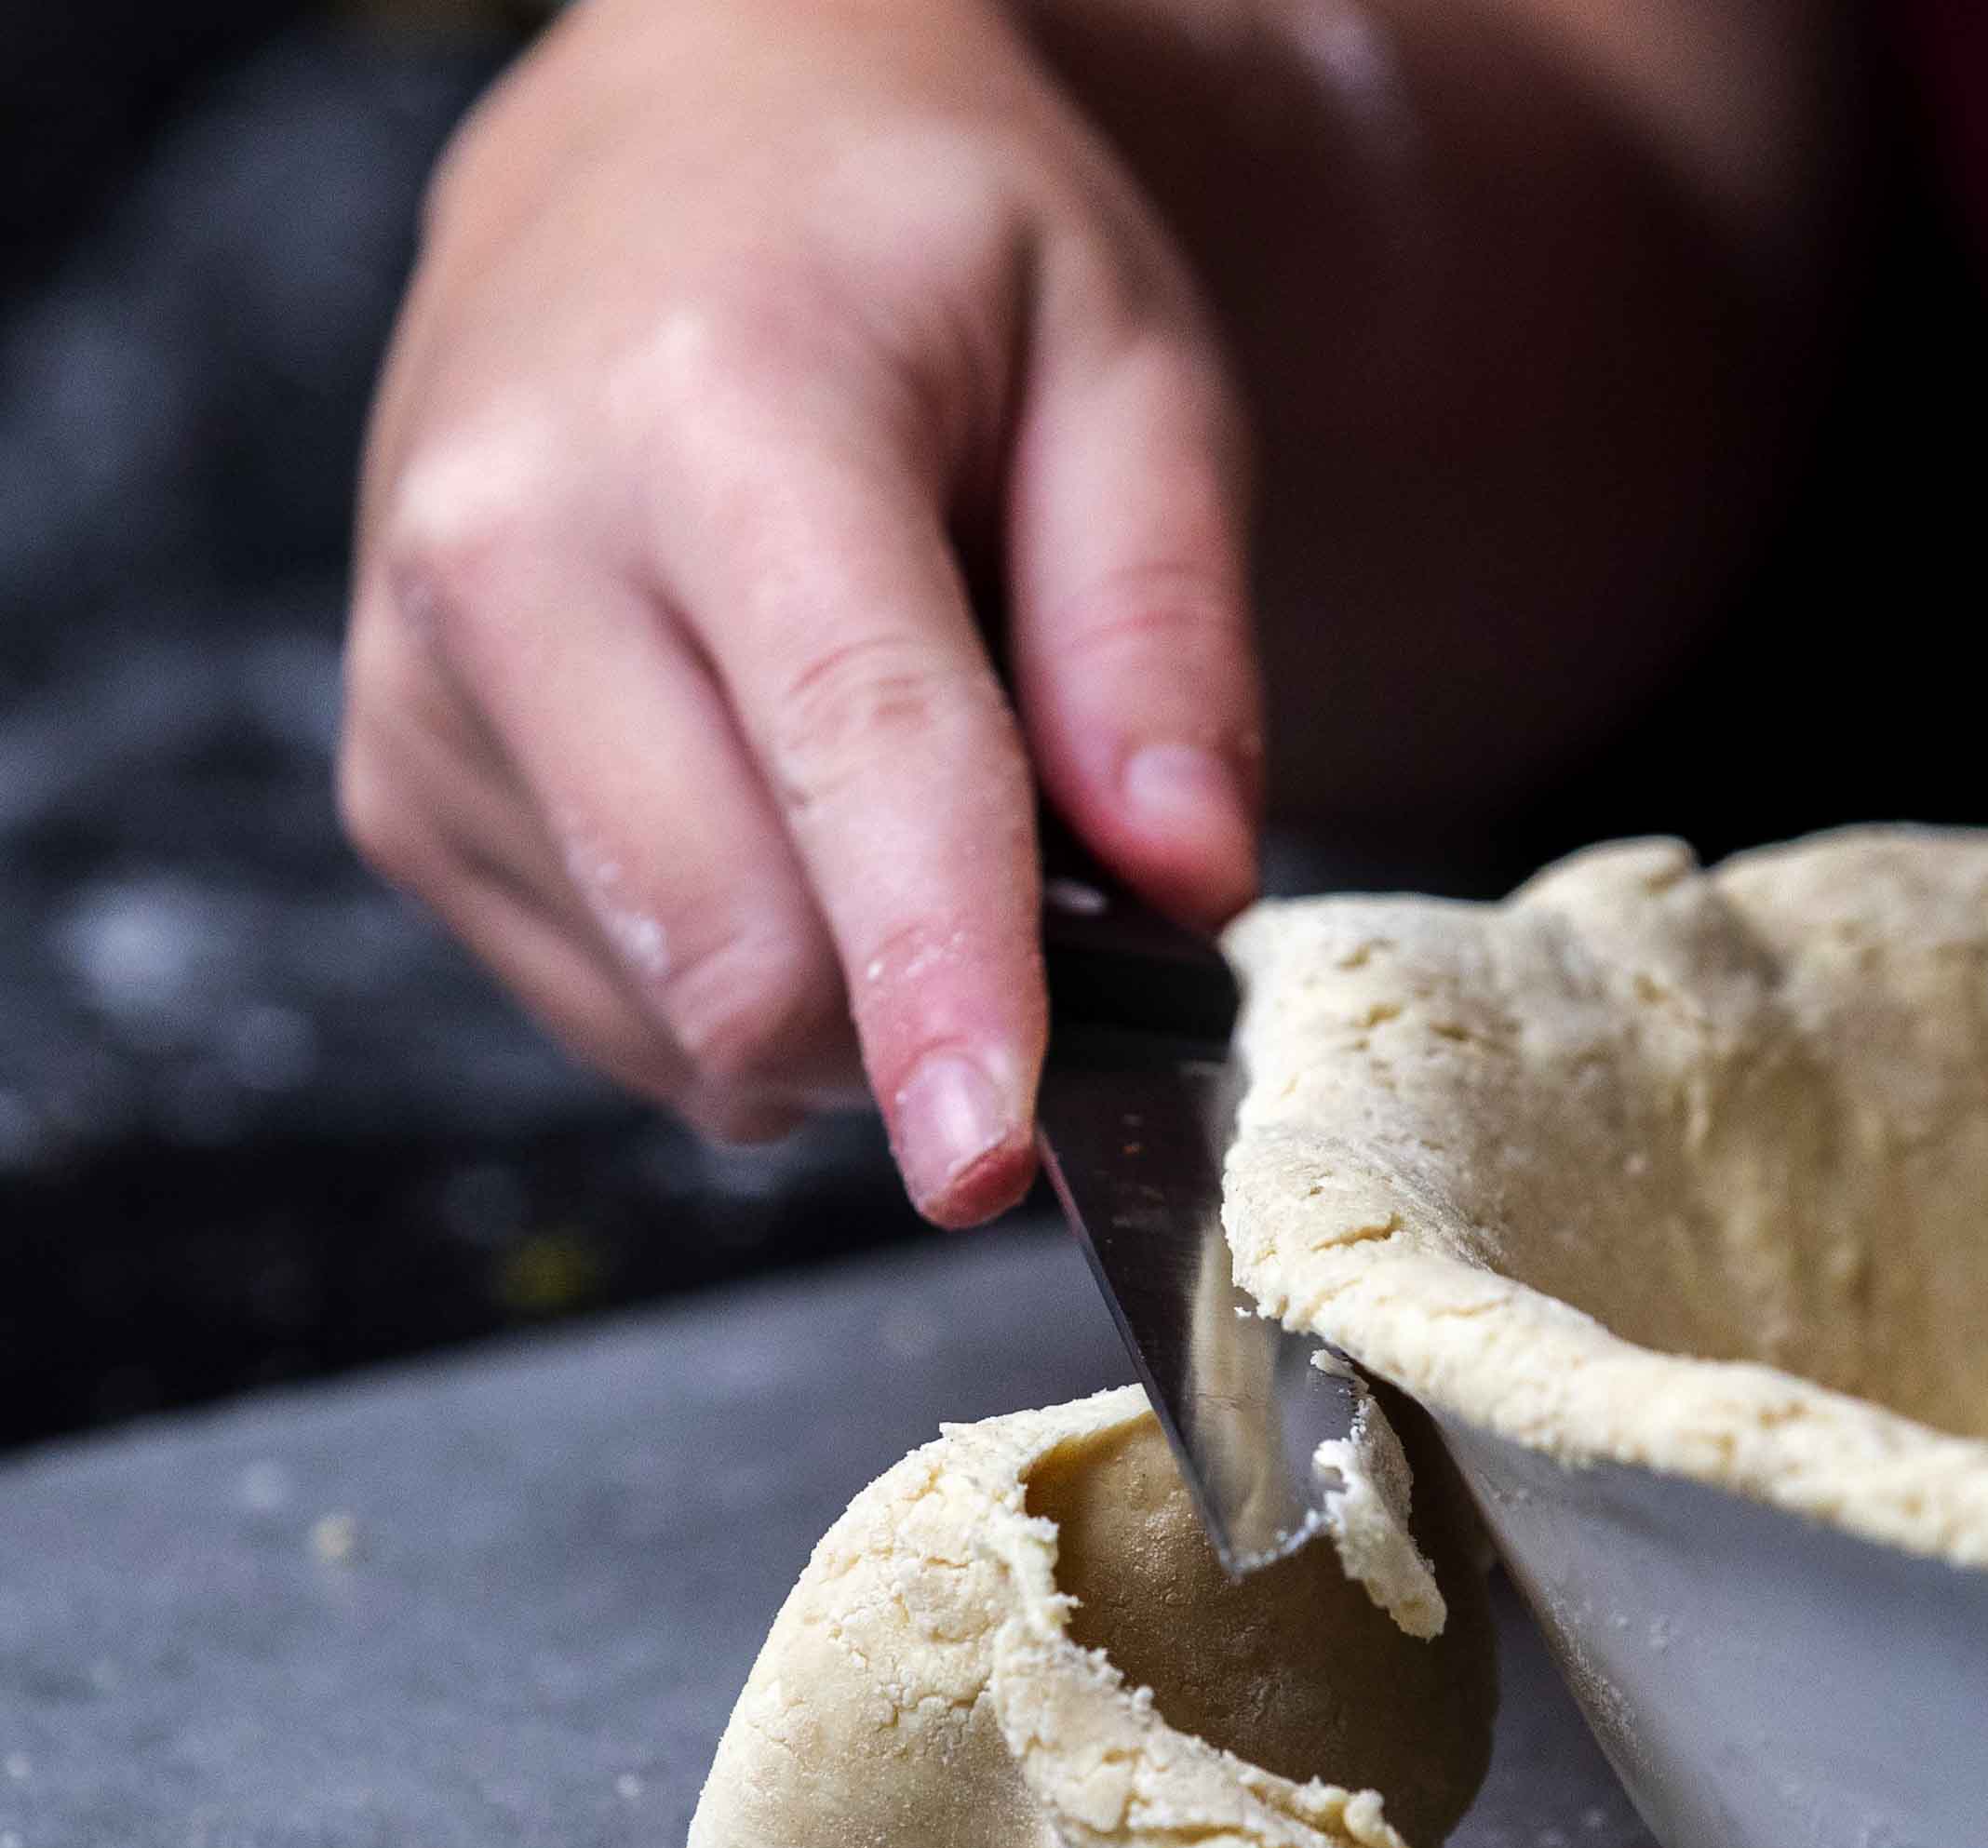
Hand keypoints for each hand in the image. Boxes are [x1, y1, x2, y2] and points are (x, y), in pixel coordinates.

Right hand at [340, 0, 1259, 1225]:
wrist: (674, 152)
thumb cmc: (920, 246)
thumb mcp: (1127, 358)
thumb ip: (1162, 628)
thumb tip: (1187, 883)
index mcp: (715, 419)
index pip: (851, 756)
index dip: (938, 984)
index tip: (989, 1158)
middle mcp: (509, 554)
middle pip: (741, 949)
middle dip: (933, 1011)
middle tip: (1062, 885)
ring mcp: (422, 690)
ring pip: (682, 1018)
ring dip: (851, 991)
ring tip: (898, 778)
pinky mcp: (402, 791)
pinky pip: (622, 1014)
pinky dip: (752, 979)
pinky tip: (784, 805)